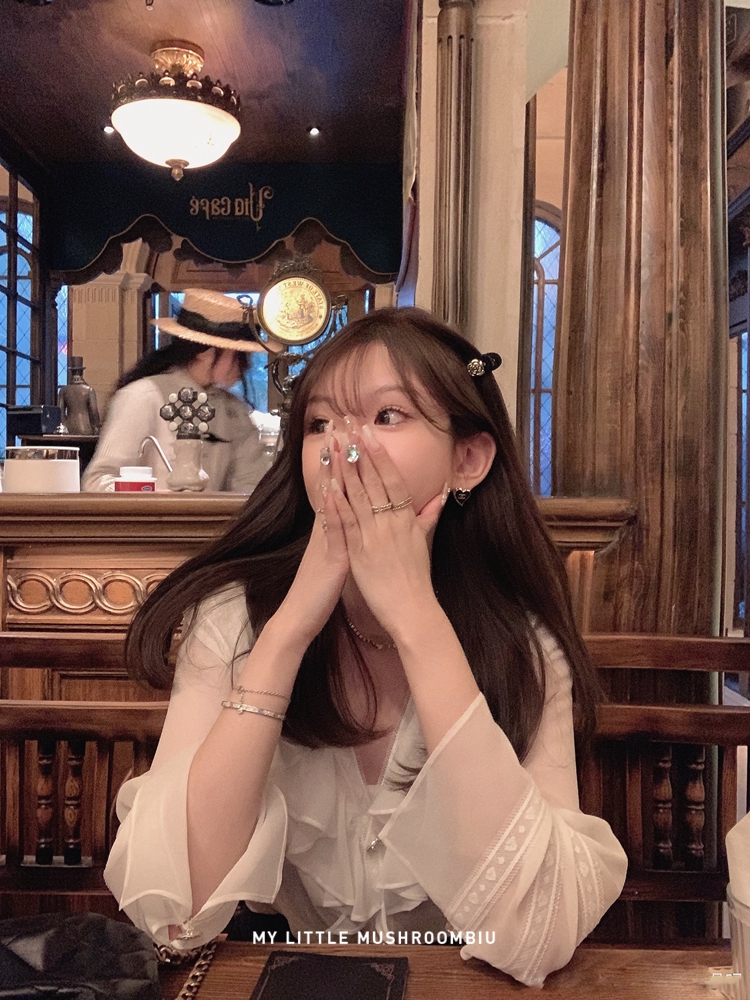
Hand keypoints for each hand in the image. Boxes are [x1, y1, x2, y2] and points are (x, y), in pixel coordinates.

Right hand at [271, 433, 348, 648]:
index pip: (335, 486)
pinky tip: (333, 491)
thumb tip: (343, 518)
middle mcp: (325, 528)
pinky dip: (333, 510)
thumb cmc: (317, 591)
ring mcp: (325, 540)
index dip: (340, 459)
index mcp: (329, 528)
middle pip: (331, 483)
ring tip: (334, 443)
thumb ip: (337, 535)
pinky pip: (332, 529)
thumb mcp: (331, 557)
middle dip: (336, 453)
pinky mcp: (329, 557)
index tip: (343, 432)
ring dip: (332, 472)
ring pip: (330, 499)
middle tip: (337, 422)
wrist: (299, 618)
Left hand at [328, 420, 446, 640]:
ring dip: (345, 467)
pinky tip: (328, 485)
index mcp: (406, 518)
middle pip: (373, 478)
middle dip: (359, 449)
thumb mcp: (425, 543)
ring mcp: (375, 535)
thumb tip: (440, 496)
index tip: (368, 432)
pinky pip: (347, 523)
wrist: (413, 609)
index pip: (392, 478)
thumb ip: (428, 517)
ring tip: (335, 443)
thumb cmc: (417, 579)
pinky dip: (337, 503)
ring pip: (358, 495)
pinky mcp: (360, 552)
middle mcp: (391, 522)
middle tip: (348, 424)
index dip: (379, 454)